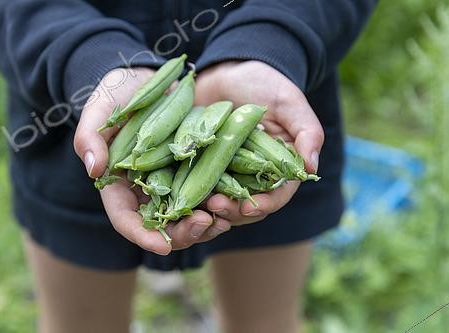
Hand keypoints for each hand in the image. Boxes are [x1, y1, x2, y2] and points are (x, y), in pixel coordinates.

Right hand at [73, 68, 229, 254]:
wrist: (150, 77)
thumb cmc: (119, 92)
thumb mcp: (100, 107)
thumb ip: (90, 136)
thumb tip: (94, 170)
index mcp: (119, 183)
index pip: (126, 219)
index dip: (143, 236)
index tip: (164, 247)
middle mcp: (146, 189)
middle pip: (161, 225)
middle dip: (183, 233)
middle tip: (205, 224)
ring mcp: (172, 181)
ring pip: (186, 215)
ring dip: (206, 223)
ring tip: (224, 218)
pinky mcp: (193, 169)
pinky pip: (205, 192)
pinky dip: (218, 200)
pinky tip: (234, 199)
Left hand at [195, 61, 323, 225]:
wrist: (226, 71)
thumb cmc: (263, 84)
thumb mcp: (288, 103)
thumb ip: (307, 132)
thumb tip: (312, 168)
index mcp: (278, 168)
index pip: (276, 196)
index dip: (264, 205)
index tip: (248, 207)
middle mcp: (252, 177)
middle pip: (246, 207)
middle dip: (232, 212)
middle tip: (215, 205)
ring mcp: (226, 174)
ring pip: (221, 203)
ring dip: (210, 209)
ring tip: (197, 203)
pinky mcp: (202, 167)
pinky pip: (197, 187)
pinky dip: (191, 194)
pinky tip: (181, 195)